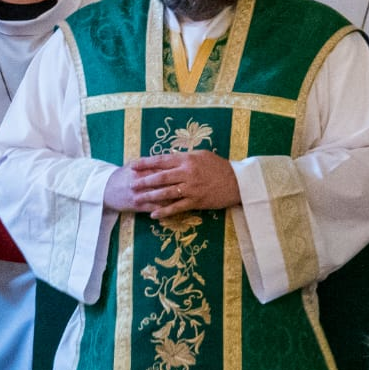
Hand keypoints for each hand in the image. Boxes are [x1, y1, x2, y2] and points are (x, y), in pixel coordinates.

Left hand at [125, 151, 240, 218]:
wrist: (238, 182)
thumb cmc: (218, 167)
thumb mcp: (201, 155)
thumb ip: (183, 157)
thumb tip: (167, 158)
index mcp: (187, 159)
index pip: (161, 160)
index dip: (146, 163)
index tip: (133, 165)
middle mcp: (187, 173)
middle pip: (161, 177)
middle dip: (144, 181)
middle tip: (130, 185)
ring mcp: (191, 188)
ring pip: (166, 193)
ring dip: (150, 197)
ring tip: (137, 200)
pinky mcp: (196, 201)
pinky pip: (177, 207)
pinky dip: (164, 211)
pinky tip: (153, 214)